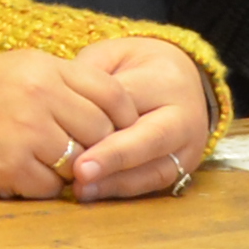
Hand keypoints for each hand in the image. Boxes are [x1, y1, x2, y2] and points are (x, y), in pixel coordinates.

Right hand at [0, 49, 116, 198]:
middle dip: (95, 145)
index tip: (118, 128)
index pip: (112, 94)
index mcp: (44, 68)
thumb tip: (128, 120)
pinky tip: (27, 169)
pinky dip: (44, 185)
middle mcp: (35, 95)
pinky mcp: (8, 166)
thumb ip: (77, 84)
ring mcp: (21, 132)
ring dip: (71, 168)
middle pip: (100, 132)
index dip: (124, 116)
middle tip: (75, 145)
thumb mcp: (34, 70)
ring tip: (47, 156)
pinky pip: (51, 187)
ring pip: (80, 163)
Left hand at [60, 37, 215, 200]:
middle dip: (114, 158)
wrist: (181, 79)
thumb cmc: (135, 66)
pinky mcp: (182, 170)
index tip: (69, 132)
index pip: (130, 100)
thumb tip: (61, 105)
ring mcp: (187, 148)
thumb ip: (89, 76)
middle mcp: (184, 117)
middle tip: (81, 171)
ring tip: (82, 189)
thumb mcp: (112, 55)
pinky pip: (153, 185)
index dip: (100, 119)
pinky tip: (93, 193)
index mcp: (166, 80)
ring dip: (116, 183)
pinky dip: (122, 191)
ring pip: (155, 170)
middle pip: (151, 140)